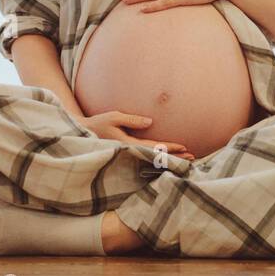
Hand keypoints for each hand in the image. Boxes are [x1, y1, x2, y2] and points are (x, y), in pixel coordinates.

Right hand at [73, 111, 196, 161]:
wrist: (82, 134)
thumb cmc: (97, 123)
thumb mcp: (114, 117)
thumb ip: (132, 120)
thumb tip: (150, 122)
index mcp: (127, 144)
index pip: (153, 147)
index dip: (169, 147)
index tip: (184, 147)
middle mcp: (130, 152)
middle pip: (157, 156)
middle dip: (174, 157)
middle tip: (192, 158)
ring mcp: (129, 154)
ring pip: (153, 158)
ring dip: (169, 158)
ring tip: (186, 158)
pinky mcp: (127, 153)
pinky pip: (147, 156)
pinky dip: (160, 156)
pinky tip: (168, 157)